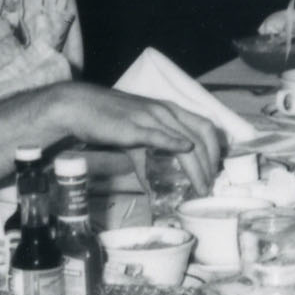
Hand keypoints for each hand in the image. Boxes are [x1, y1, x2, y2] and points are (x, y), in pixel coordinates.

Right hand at [47, 84, 224, 191]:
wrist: (80, 106)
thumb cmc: (106, 119)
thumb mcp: (133, 138)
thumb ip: (145, 161)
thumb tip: (151, 188)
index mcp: (168, 110)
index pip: (204, 126)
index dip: (214, 149)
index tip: (215, 169)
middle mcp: (165, 111)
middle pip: (201, 134)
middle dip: (211, 163)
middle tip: (211, 184)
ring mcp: (150, 117)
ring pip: (186, 138)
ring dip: (198, 165)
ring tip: (201, 185)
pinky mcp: (134, 126)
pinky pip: (159, 135)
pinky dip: (174, 143)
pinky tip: (184, 151)